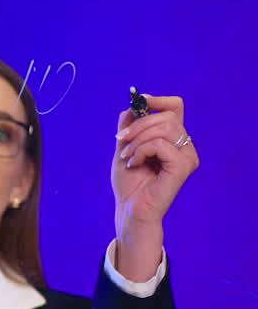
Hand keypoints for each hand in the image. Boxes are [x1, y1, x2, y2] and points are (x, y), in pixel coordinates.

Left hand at [112, 93, 198, 231]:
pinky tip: (134, 164)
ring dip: (138, 139)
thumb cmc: (129, 182)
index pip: (175, 107)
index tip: (139, 102)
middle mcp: (184, 145)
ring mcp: (187, 155)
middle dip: (138, 125)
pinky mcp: (184, 166)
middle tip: (121, 140)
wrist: (129, 208)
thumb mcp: (124, 147)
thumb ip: (129, 126)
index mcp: (172, 138)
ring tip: (126, 156)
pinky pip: (161, 144)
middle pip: (167, 116)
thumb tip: (133, 104)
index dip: (158, 100)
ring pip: (165, 128)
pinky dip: (142, 151)